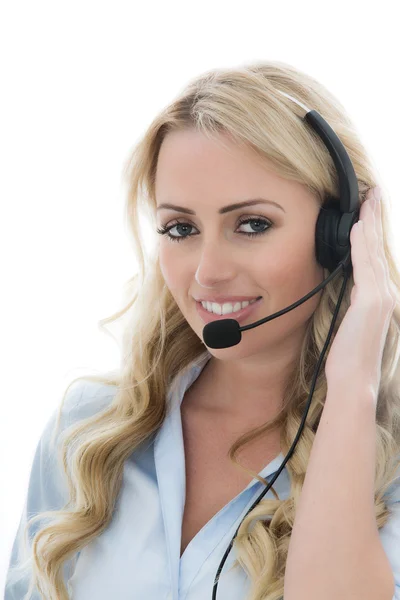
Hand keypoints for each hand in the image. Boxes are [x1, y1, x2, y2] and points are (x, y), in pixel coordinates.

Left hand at [324, 187, 396, 400]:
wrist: (354, 378)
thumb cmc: (349, 355)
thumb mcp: (350, 322)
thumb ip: (353, 301)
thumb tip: (348, 286)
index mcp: (379, 296)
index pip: (374, 256)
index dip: (372, 231)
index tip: (368, 210)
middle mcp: (385, 292)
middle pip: (378, 247)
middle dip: (375, 218)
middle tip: (373, 193)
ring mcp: (381, 295)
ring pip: (373, 251)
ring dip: (370, 223)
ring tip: (369, 199)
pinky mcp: (372, 301)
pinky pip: (364, 264)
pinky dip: (361, 243)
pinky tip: (357, 226)